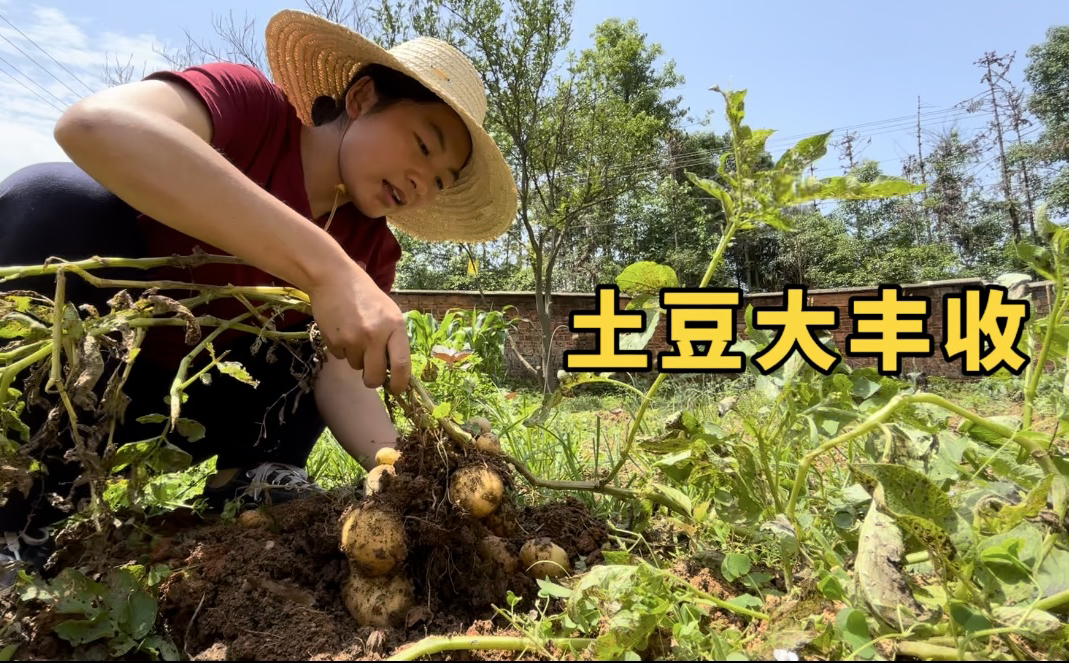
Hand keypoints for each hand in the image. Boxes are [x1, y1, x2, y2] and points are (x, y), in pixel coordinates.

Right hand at [308, 261, 410, 393]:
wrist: (333, 278)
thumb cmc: (365, 295)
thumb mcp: (389, 312)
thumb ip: (394, 339)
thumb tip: (395, 370)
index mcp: (395, 326)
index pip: (402, 365)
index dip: (400, 383)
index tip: (397, 389)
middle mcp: (376, 335)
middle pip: (375, 377)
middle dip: (373, 380)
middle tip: (371, 373)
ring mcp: (353, 339)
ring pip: (356, 367)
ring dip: (356, 358)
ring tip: (354, 334)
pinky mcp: (334, 341)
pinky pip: (341, 357)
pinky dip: (342, 349)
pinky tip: (342, 330)